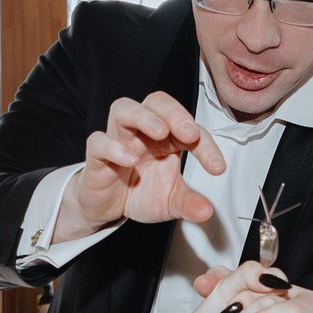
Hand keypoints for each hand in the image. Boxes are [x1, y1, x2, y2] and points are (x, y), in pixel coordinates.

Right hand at [58, 92, 224, 241]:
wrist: (107, 207)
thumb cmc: (138, 192)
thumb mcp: (170, 202)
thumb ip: (188, 203)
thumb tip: (206, 211)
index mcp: (165, 138)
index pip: (188, 128)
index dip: (205, 144)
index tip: (216, 166)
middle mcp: (141, 132)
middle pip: (156, 102)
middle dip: (175, 113)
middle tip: (190, 133)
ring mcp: (118, 140)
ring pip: (124, 109)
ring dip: (144, 116)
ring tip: (161, 131)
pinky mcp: (96, 156)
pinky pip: (98, 141)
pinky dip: (113, 147)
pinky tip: (130, 160)